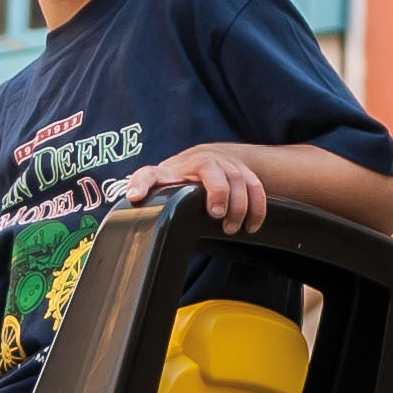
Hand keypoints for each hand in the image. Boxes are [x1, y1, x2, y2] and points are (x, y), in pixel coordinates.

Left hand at [127, 144, 270, 231]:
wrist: (209, 157)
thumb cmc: (182, 182)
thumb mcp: (165, 191)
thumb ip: (154, 207)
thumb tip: (138, 235)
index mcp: (170, 172)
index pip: (150, 174)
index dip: (142, 183)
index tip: (135, 196)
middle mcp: (196, 163)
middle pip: (209, 168)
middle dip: (217, 191)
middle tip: (216, 215)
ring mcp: (222, 164)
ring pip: (236, 178)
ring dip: (238, 205)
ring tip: (231, 227)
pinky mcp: (242, 171)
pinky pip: (255, 187)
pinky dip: (257, 208)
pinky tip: (251, 226)